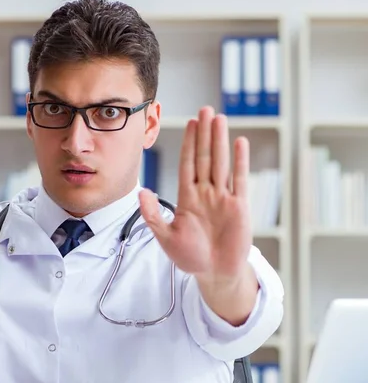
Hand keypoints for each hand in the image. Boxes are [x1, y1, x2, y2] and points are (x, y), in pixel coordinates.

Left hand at [139, 106, 251, 283]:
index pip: (187, 164)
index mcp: (187, 198)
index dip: (188, 144)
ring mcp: (223, 198)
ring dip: (220, 141)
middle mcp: (205, 193)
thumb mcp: (166, 237)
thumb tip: (142, 192)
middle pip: (204, 157)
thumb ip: (154, 215)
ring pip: (221, 163)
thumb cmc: (190, 257)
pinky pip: (240, 180)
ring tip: (220, 118)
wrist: (214, 273)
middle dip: (204, 134)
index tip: (189, 123)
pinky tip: (239, 143)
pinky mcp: (239, 206)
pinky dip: (240, 162)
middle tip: (205, 109)